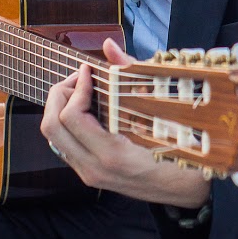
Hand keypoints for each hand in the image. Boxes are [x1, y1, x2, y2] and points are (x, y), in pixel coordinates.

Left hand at [40, 39, 211, 209]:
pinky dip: (67, 122)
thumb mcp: (162, 113)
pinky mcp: (89, 174)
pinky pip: (63, 145)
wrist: (186, 191)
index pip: (71, 116)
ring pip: (53, 137)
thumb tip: (108, 47)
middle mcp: (93, 168)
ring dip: (61, 108)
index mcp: (112, 154)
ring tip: (84, 90)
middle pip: (51, 126)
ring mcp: (89, 174)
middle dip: (60, 94)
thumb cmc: (182, 152)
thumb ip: (130, 76)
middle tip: (82, 78)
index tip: (89, 70)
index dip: (76, 86)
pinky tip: (89, 109)